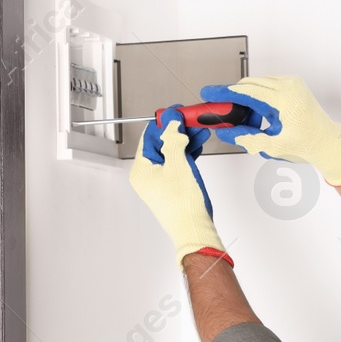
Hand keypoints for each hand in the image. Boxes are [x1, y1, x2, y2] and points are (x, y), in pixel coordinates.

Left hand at [129, 106, 227, 267]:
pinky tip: (197, 146)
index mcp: (140, 170)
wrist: (194, 230)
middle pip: (161, 144)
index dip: (165, 121)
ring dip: (185, 141)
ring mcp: (159, 183)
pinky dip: (187, 155)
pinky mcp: (171, 188)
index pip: (150, 136)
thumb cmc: (183, 206)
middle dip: (178, 131)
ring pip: (171, 154)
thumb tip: (171, 123)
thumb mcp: (178, 163)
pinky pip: (177, 165)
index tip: (177, 111)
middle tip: (191, 120)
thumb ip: (174, 139)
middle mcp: (146, 176)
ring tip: (199, 131)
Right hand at [200, 74, 340, 185]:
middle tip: (222, 113)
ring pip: (257, 85)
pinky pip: (267, 86)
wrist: (327, 142)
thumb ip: (246, 137)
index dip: (223, 93)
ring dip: (247, 101)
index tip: (209, 94)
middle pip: (249, 86)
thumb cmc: (307, 144)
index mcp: (285, 100)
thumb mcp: (273, 146)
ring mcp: (292, 83)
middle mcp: (289, 87)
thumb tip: (226, 132)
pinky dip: (259, 99)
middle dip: (233, 100)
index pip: (246, 92)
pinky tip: (260, 117)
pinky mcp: (293, 84)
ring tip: (250, 123)